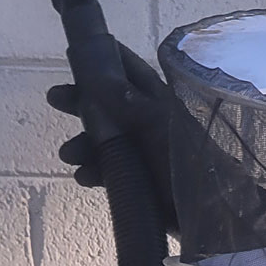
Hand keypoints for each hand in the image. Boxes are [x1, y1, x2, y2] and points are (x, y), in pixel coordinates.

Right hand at [47, 46, 176, 230]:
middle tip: (54, 99)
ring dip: (84, 144)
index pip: (129, 70)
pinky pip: (109, 171)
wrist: (210, 213)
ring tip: (69, 154)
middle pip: (108, 104)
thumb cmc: (186, 160)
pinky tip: (84, 177)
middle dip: (81, 102)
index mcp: (157, 101)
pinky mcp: (139, 182)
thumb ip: (125, 99)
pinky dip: (94, 172)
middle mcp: (148, 122)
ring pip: (104, 140)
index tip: (77, 51)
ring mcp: (143, 152)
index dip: (105, 58)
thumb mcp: (155, 123)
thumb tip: (96, 71)